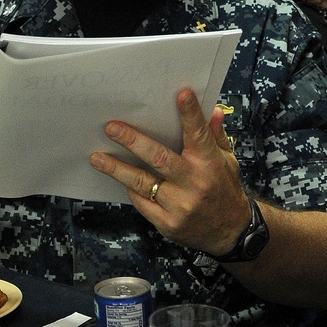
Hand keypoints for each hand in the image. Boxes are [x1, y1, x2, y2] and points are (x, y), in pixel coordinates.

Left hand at [90, 90, 250, 257]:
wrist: (230, 233)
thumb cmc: (225, 191)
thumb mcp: (228, 162)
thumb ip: (217, 137)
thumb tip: (214, 111)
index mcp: (210, 164)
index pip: (199, 134)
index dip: (190, 114)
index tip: (181, 94)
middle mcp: (194, 184)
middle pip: (159, 158)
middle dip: (133, 142)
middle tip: (112, 128)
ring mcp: (180, 206)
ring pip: (143, 183)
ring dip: (117, 169)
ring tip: (96, 158)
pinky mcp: (168, 223)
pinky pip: (142, 203)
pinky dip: (132, 190)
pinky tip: (120, 180)